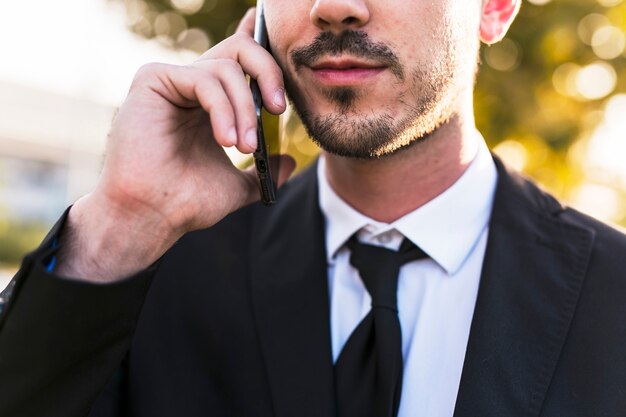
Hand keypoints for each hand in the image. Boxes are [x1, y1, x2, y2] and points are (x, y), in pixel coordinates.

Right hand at [57, 9, 294, 281]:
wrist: (152, 216)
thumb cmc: (186, 202)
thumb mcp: (237, 185)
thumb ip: (264, 171)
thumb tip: (290, 162)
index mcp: (210, 103)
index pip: (244, 63)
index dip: (268, 65)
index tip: (282, 104)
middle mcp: (191, 86)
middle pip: (239, 48)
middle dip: (268, 73)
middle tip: (278, 109)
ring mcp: (171, 80)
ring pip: (226, 68)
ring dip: (244, 109)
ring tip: (244, 146)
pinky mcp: (153, 79)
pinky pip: (204, 80)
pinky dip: (223, 109)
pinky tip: (226, 140)